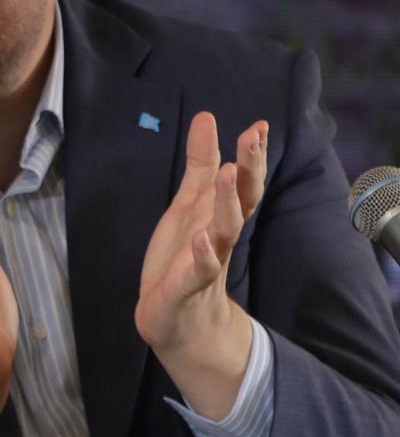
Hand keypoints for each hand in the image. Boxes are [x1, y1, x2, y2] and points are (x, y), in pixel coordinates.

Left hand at [134, 111, 266, 418]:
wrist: (177, 320)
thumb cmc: (185, 255)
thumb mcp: (189, 204)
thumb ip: (200, 164)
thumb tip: (206, 116)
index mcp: (219, 216)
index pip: (243, 182)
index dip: (251, 155)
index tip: (259, 125)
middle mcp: (219, 237)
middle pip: (242, 201)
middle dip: (250, 170)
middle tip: (254, 137)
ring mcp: (206, 262)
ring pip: (224, 231)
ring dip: (228, 204)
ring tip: (229, 174)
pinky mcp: (186, 287)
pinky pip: (200, 270)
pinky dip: (202, 255)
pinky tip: (200, 239)